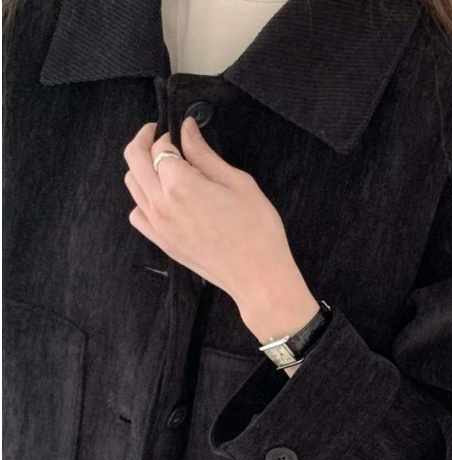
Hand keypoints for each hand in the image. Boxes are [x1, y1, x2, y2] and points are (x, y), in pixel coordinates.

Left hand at [123, 119, 318, 343]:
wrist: (258, 277)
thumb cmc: (256, 230)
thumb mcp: (236, 182)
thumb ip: (205, 155)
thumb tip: (187, 129)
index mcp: (180, 185)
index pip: (160, 147)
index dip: (170, 134)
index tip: (181, 132)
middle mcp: (162, 205)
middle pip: (134, 160)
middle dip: (144, 141)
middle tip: (159, 135)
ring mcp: (159, 227)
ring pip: (132, 185)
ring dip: (142, 169)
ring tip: (163, 166)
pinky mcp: (163, 243)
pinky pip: (137, 215)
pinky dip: (142, 200)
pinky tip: (161, 197)